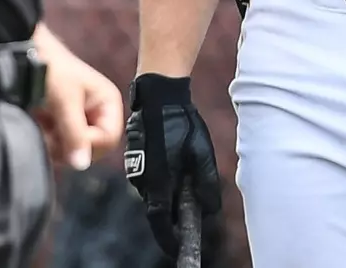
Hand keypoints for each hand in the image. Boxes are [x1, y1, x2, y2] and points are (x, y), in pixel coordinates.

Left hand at [32, 26, 124, 169]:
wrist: (22, 55)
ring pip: (73, 152)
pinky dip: (47, 142)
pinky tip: (39, 125)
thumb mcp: (64, 100)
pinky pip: (58, 149)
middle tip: (51, 129)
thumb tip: (81, 164)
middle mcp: (97, 114)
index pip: (108, 139)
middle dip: (68, 144)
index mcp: (108, 102)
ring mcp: (79, 123)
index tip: (66, 135)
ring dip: (55, 144)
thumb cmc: (49, 68)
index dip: (88, 143)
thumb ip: (74, 133)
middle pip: (91, 150)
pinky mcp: (61, 128)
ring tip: (43, 123)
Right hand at [124, 74, 221, 257]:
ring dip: (169, 193)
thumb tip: (210, 210)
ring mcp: (136, 169)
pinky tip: (175, 161)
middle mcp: (142, 180)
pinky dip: (163, 179)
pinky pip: (150, 178)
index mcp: (158, 182)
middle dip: (173, 214)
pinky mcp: (136, 159)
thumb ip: (206, 184)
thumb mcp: (201, 154)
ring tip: (186, 174)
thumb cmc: (181, 123)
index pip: (160, 222)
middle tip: (191, 211)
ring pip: (154, 192)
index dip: (168, 239)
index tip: (177, 250)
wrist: (158, 96)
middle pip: (158, 209)